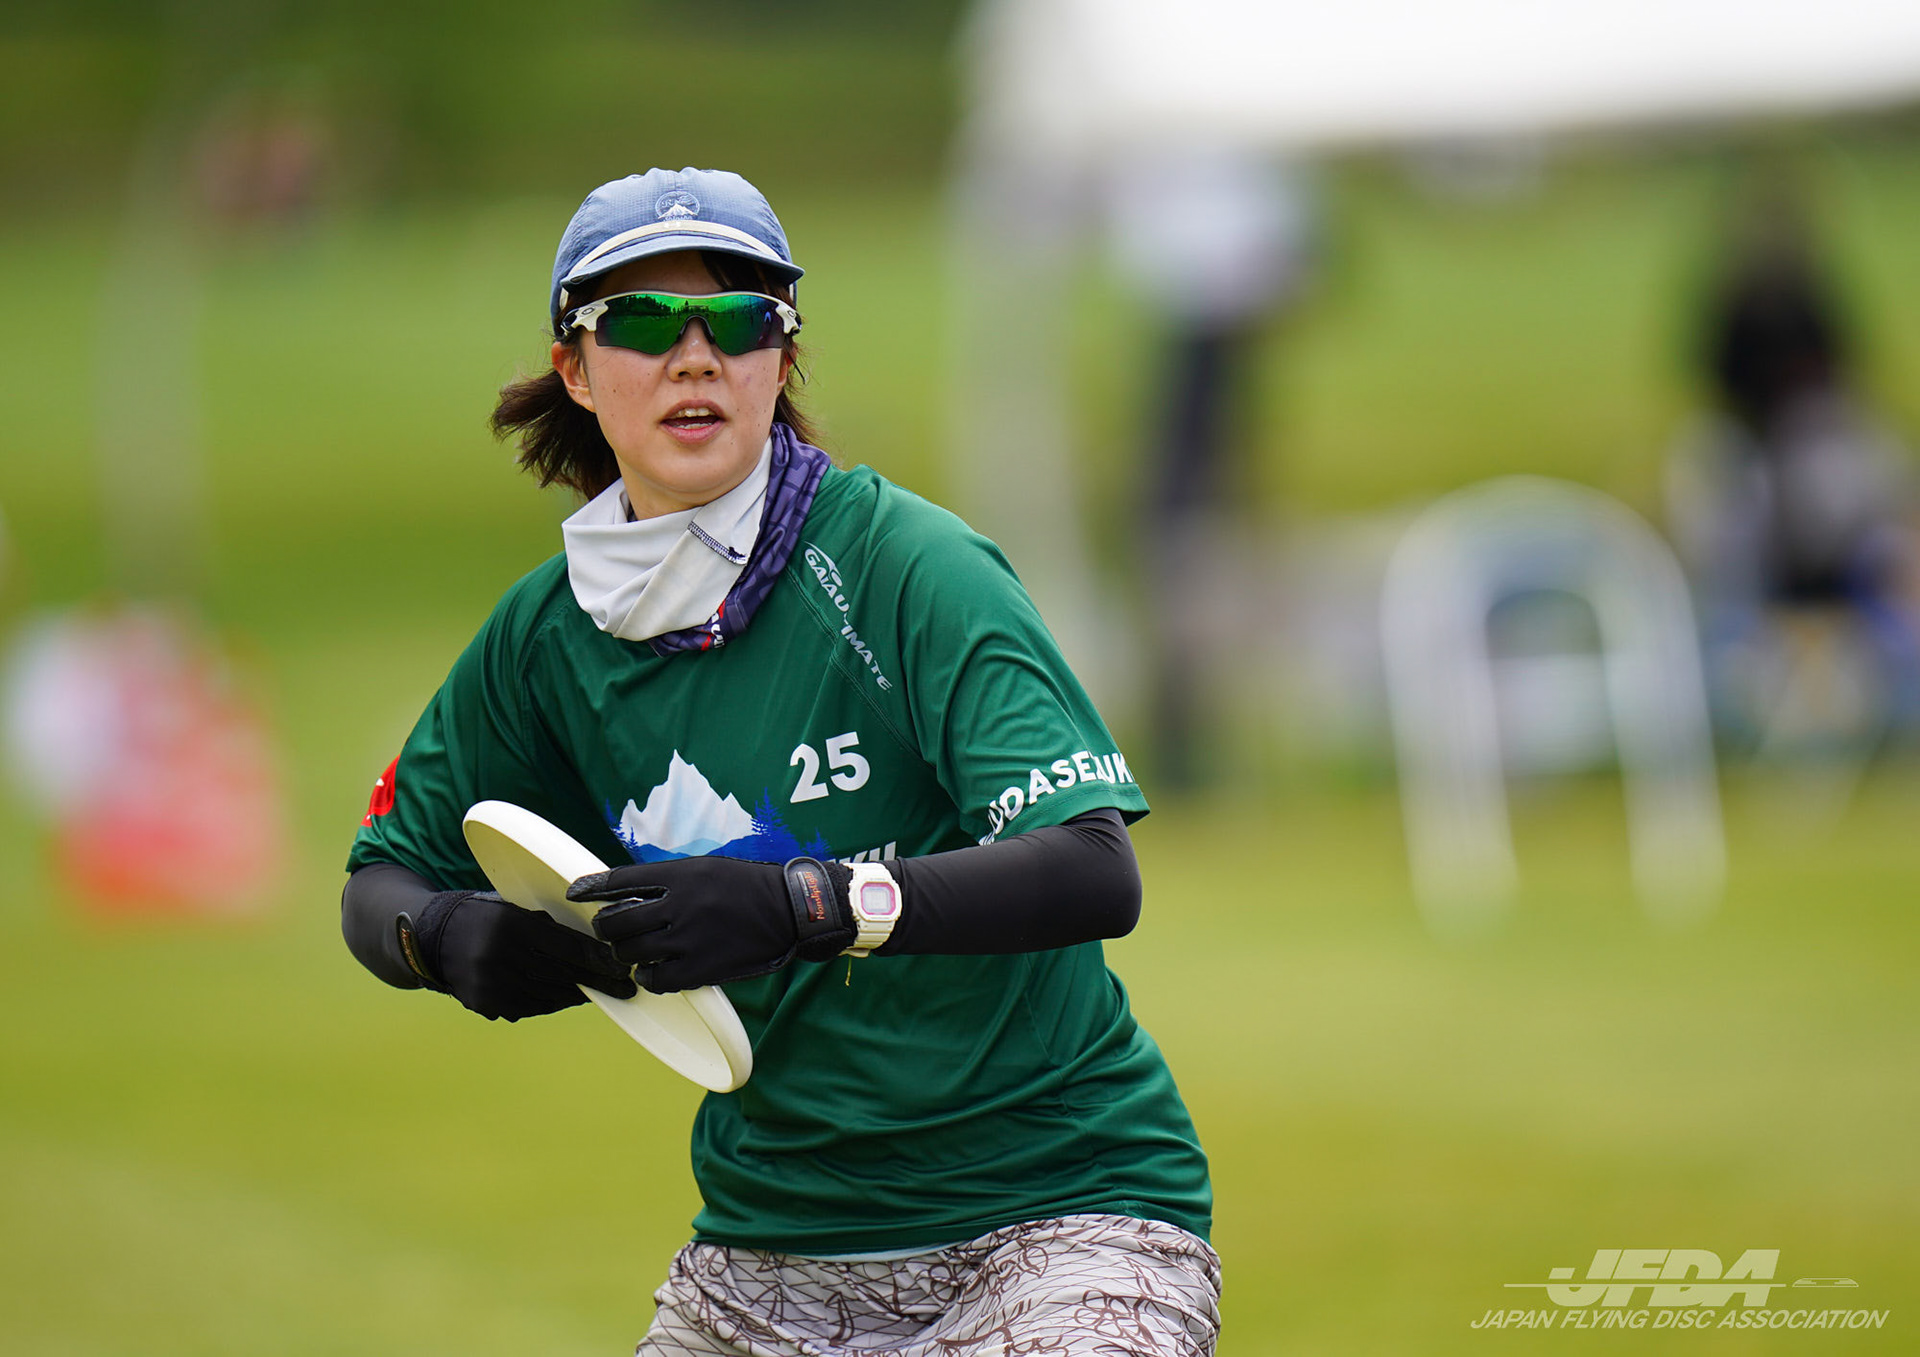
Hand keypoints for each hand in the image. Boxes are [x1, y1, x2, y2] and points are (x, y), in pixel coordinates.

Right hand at [410, 890, 637, 1020]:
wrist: (433, 939)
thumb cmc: (483, 916)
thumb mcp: (514, 908)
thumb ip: (549, 924)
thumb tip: (595, 941)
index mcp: (511, 925)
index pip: (567, 946)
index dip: (598, 959)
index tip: (622, 967)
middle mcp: (499, 956)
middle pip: (562, 974)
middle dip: (597, 981)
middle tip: (623, 987)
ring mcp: (491, 984)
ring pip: (549, 994)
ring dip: (577, 994)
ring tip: (599, 991)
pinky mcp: (485, 1004)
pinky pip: (530, 1007)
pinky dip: (551, 1001)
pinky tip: (567, 996)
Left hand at [567, 856, 854, 993]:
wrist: (789, 910)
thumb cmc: (746, 886)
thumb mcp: (705, 868)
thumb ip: (669, 881)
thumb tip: (630, 894)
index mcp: (679, 876)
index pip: (619, 881)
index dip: (591, 888)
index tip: (575, 893)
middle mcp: (679, 906)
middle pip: (617, 923)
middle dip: (606, 929)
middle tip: (610, 932)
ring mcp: (689, 939)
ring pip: (632, 953)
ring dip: (625, 954)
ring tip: (630, 952)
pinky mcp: (702, 968)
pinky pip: (656, 979)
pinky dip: (646, 977)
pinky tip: (651, 972)